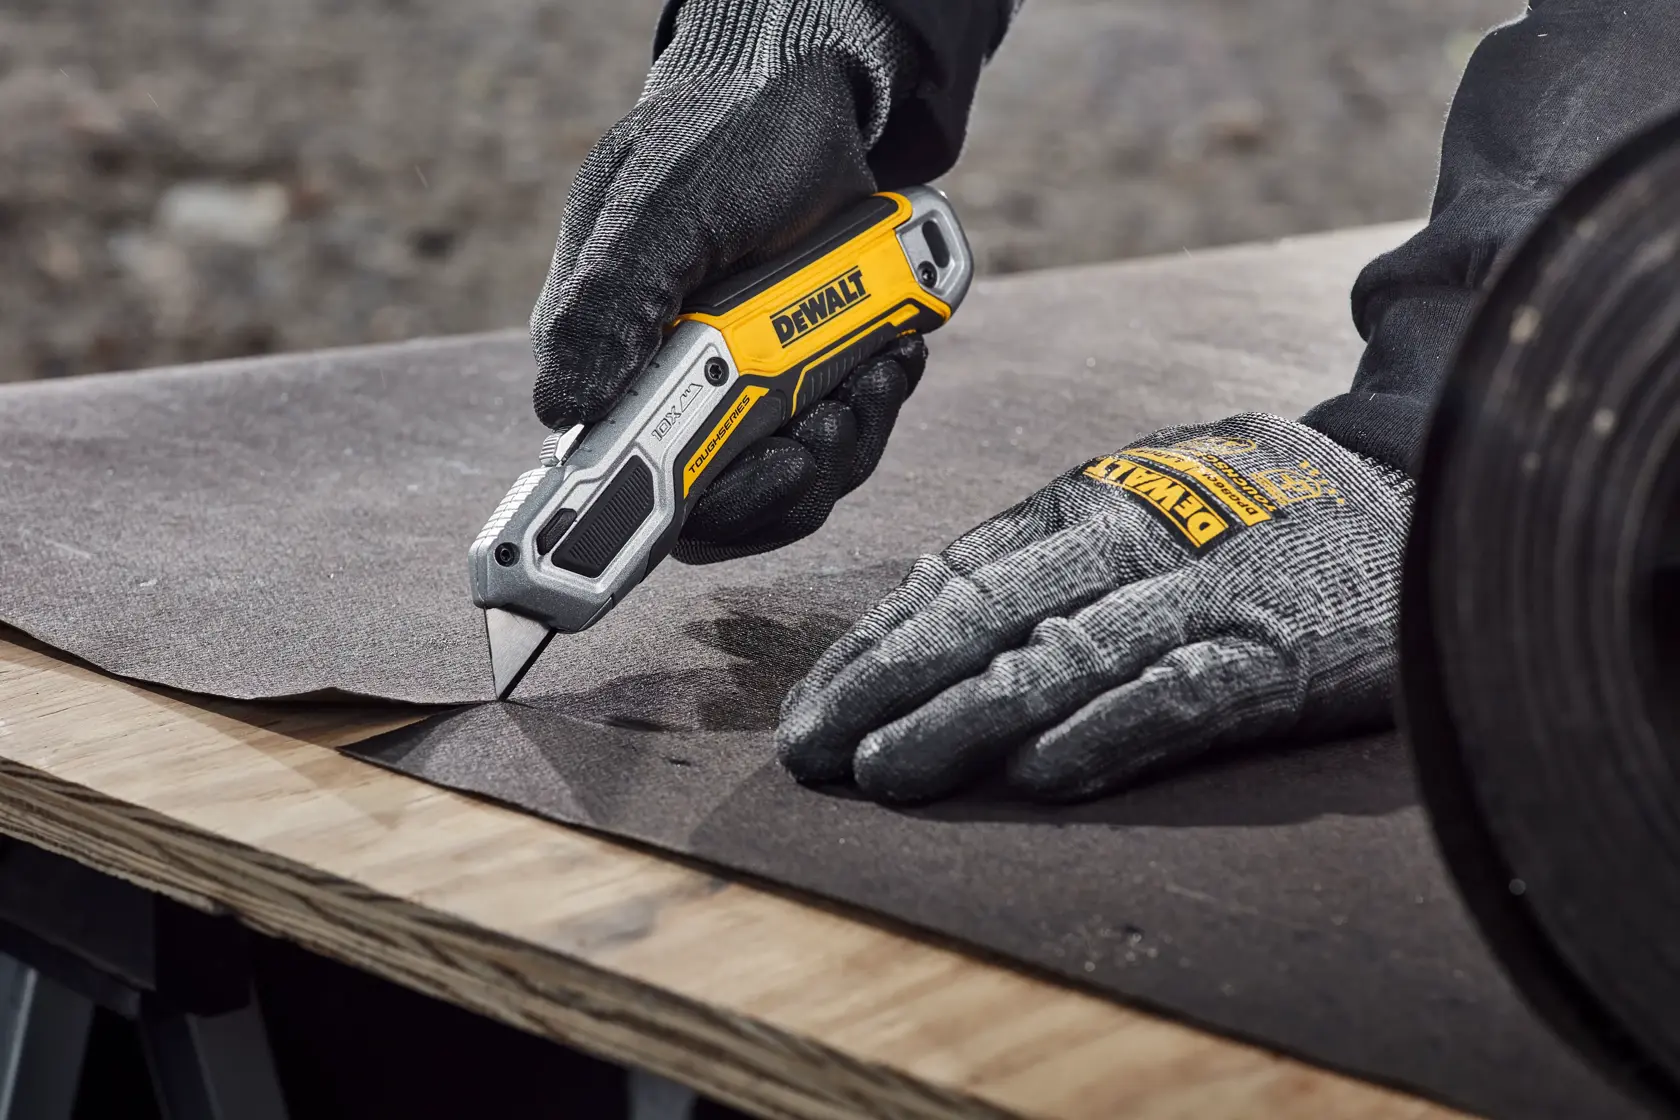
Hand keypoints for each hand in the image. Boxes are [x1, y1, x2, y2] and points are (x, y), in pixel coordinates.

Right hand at [531, 0, 917, 560]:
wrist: (813, 93)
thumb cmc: (722, 137)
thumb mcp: (662, 211)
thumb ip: (611, 306)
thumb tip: (559, 410)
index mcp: (612, 356)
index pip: (615, 479)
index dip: (660, 521)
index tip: (732, 495)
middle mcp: (672, 386)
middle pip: (718, 505)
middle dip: (785, 482)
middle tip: (827, 426)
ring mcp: (744, 387)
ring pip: (791, 479)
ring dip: (843, 442)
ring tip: (871, 373)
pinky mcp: (806, 379)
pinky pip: (840, 437)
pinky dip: (873, 409)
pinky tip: (889, 356)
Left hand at [776, 413, 1413, 802]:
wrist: (1422, 497)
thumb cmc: (1257, 509)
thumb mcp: (1147, 496)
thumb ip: (1053, 550)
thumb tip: (932, 609)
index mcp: (1093, 496)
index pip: (956, 573)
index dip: (875, 643)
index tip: (813, 705)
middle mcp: (1136, 535)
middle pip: (987, 611)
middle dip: (885, 683)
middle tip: (810, 748)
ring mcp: (1205, 591)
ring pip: (1062, 654)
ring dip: (964, 716)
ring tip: (885, 770)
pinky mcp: (1277, 650)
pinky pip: (1178, 692)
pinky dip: (1106, 729)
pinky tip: (1037, 773)